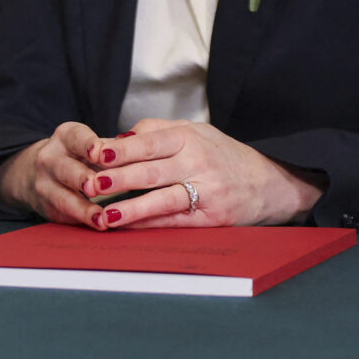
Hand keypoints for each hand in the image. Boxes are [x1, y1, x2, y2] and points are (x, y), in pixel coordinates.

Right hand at [0, 121, 108, 227]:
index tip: (100, 151)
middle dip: (80, 177)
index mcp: (64, 137)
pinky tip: (97, 226)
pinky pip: (64, 215)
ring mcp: (44, 185)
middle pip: (63, 168)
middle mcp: (50, 159)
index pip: (75, 136)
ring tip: (100, 218)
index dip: (87, 143)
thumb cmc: (77, 155)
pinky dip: (82, 222)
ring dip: (82, 208)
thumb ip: (112, 147)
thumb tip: (136, 144)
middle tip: (96, 185)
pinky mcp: (48, 208)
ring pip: (61, 197)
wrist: (34, 172)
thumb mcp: (87, 143)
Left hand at [80, 118, 324, 229]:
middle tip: (88, 185)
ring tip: (104, 214)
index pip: (147, 142)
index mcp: (189, 137)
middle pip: (150, 172)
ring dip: (131, 208)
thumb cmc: (221, 154)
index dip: (119, 150)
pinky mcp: (213, 218)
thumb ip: (155, 132)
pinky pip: (175, 222)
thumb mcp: (194, 131)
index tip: (93, 154)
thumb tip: (117, 139)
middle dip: (117, 180)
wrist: (271, 182)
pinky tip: (128, 227)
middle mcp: (198, 163)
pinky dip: (150, 225)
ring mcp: (207, 192)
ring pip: (162, 200)